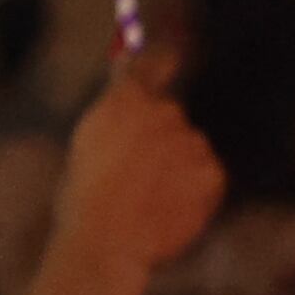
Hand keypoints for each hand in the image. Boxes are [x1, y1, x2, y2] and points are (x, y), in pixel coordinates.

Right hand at [53, 59, 225, 277]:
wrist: (106, 238)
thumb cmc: (84, 201)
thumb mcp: (88, 147)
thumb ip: (113, 118)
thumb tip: (128, 102)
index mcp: (123, 101)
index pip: (151, 66)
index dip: (163, 60)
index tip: (173, 56)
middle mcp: (161, 112)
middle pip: (171, 117)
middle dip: (163, 142)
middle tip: (141, 178)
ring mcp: (189, 140)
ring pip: (191, 149)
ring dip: (179, 169)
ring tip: (150, 201)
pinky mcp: (210, 171)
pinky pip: (209, 176)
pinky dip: (196, 193)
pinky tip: (170, 211)